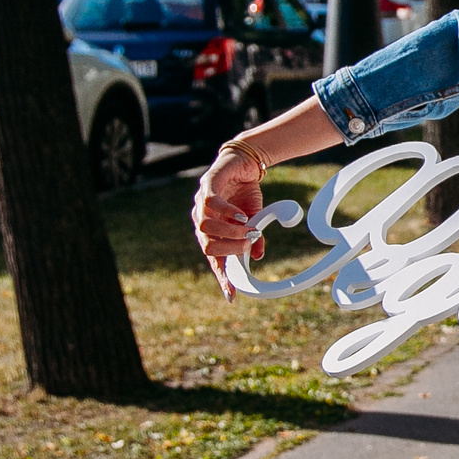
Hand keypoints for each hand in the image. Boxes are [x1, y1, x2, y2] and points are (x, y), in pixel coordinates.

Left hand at [192, 143, 267, 297]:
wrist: (245, 163)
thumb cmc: (246, 194)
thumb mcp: (254, 219)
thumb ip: (254, 237)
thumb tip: (257, 255)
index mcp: (211, 233)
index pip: (214, 259)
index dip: (222, 278)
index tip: (232, 295)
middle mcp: (202, 220)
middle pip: (207, 246)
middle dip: (231, 249)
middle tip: (249, 243)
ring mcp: (201, 203)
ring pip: (206, 227)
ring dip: (230, 233)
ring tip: (249, 229)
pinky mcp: (207, 184)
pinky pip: (211, 202)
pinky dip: (226, 212)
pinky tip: (241, 216)